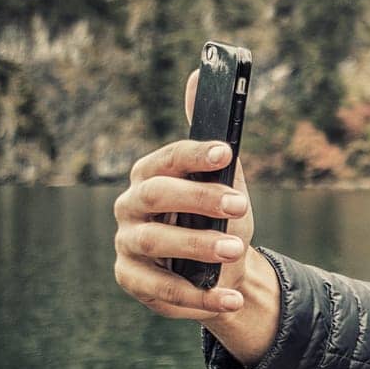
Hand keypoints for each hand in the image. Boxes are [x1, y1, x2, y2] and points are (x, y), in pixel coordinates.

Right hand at [112, 68, 255, 319]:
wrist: (223, 270)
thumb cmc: (221, 217)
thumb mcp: (227, 178)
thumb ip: (215, 138)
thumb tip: (199, 72)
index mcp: (152, 175)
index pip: (167, 157)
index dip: (195, 154)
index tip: (228, 151)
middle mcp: (131, 206)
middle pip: (155, 196)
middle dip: (199, 200)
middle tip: (241, 208)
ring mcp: (127, 244)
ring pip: (154, 242)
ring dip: (197, 246)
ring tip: (236, 250)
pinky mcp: (132, 280)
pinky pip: (160, 289)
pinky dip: (199, 295)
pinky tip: (232, 296)